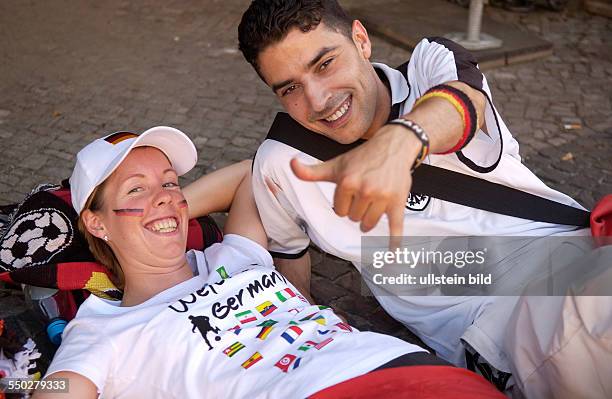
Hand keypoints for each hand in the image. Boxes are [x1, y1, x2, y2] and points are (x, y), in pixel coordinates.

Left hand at [291, 124, 421, 240]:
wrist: (394, 146)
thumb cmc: (362, 158)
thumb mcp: (335, 165)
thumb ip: (311, 171)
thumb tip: (291, 164)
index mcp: (347, 182)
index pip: (339, 211)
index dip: (344, 203)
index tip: (351, 191)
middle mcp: (365, 190)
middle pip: (353, 218)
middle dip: (356, 209)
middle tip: (364, 193)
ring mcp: (383, 198)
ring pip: (368, 225)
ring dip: (368, 220)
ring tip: (372, 204)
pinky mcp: (398, 203)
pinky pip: (396, 227)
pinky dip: (395, 242)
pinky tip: (392, 255)